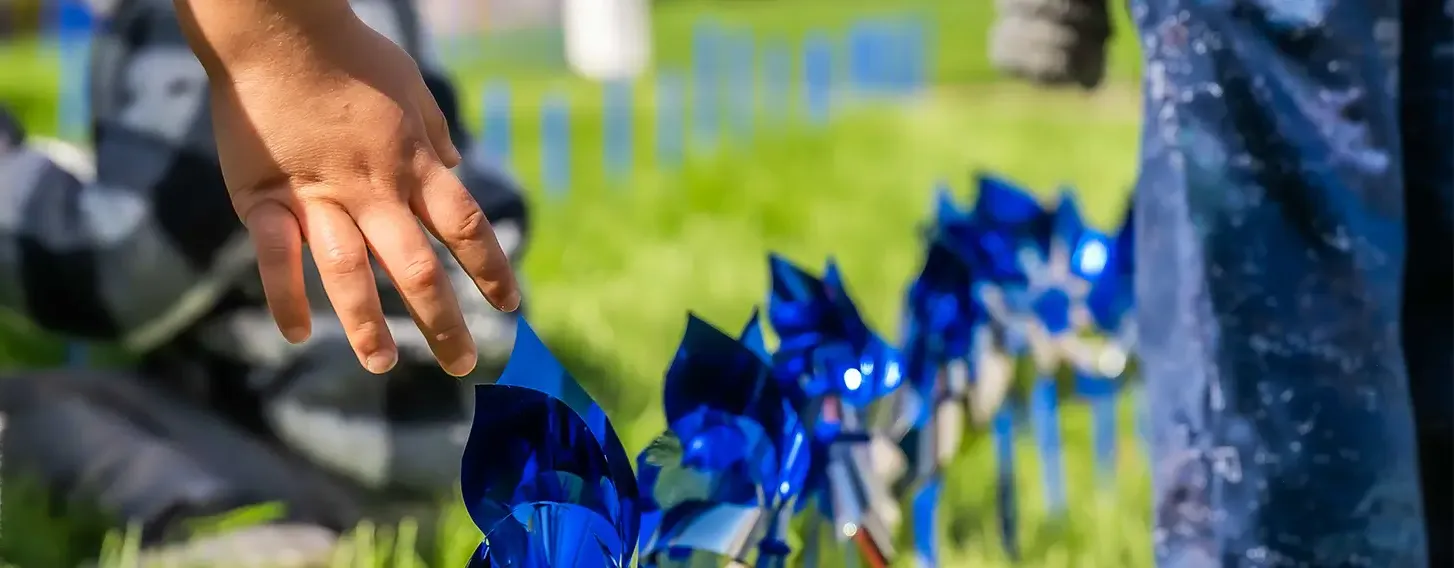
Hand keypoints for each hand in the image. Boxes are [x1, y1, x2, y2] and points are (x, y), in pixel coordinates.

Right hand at [179, 3, 519, 376]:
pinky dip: (287, 297)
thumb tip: (452, 165)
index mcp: (414, 164)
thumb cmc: (349, 53)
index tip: (511, 308)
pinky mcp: (266, 196)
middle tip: (462, 364)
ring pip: (351, 273)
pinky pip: (278, 256)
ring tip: (380, 365)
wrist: (278, 28)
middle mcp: (374, 189)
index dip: (491, 270)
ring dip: (367, 326)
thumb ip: (432, 135)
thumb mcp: (411, 90)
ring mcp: (320, 195)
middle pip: (417, 268)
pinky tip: (299, 333)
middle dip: (443, 321)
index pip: (466, 228)